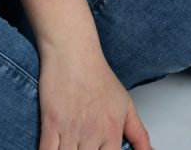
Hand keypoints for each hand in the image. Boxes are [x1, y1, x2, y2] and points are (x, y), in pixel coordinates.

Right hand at [38, 47, 152, 149]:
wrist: (74, 52)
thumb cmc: (98, 76)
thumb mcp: (125, 105)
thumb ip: (139, 135)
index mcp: (112, 132)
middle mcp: (93, 134)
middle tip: (85, 149)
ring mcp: (71, 130)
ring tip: (73, 148)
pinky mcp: (51, 123)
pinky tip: (55, 149)